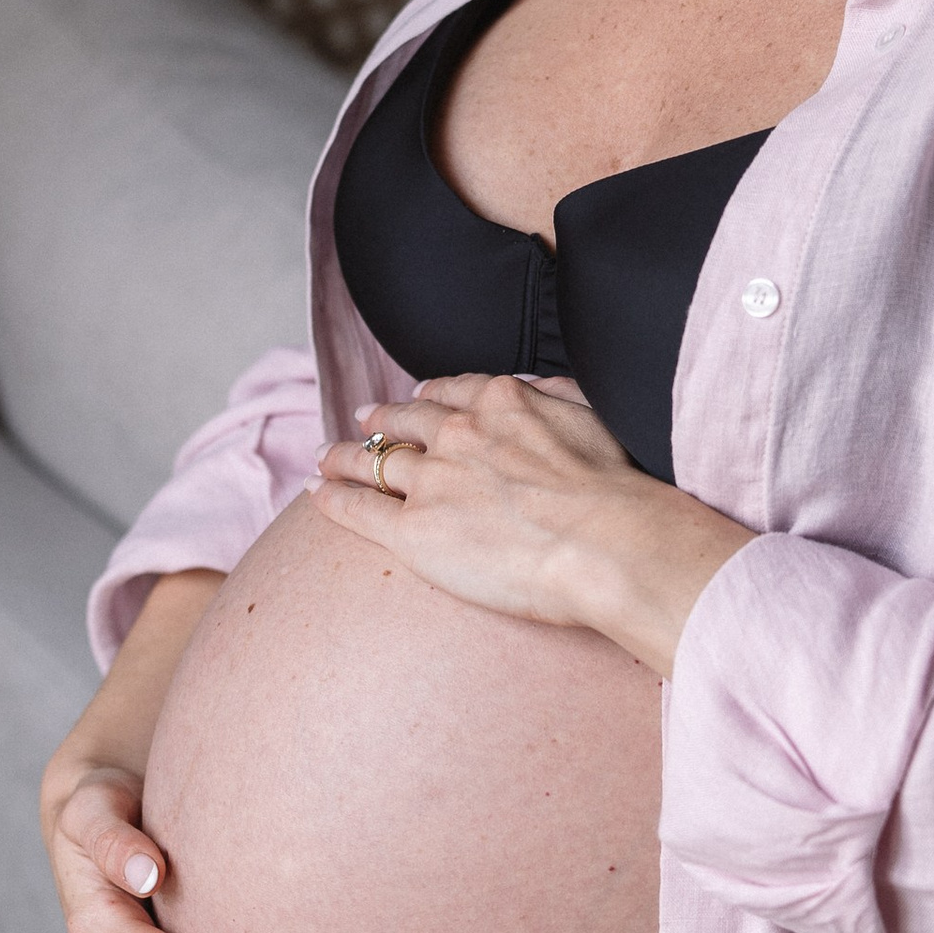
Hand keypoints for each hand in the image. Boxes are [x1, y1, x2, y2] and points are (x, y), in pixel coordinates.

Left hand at [312, 377, 753, 678]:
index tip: (420, 399)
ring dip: (345, 457)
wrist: (607, 541)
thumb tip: (545, 391)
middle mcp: (458, 433)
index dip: (431, 398)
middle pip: (405, 422)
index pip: (452, 393)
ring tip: (327, 458)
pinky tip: (316, 492)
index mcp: (501, 401)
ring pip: (373, 461)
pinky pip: (358, 508)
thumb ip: (559, 397)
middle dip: (382, 420)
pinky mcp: (413, 530)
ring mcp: (431, 481)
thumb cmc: (617, 488)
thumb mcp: (593, 415)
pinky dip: (332, 496)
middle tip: (365, 420)